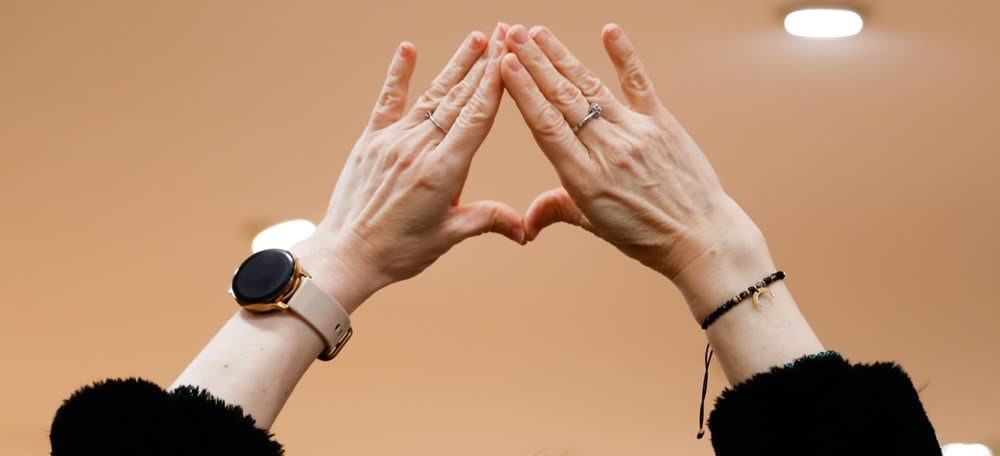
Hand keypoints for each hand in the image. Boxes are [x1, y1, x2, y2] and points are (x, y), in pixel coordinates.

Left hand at [294, 24, 521, 312]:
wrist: (346, 255)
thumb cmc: (399, 251)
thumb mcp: (449, 235)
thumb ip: (488, 220)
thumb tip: (526, 230)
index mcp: (442, 172)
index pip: (477, 118)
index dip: (495, 83)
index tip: (511, 55)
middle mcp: (418, 149)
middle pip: (459, 100)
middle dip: (485, 65)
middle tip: (505, 34)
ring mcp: (393, 141)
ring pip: (431, 96)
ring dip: (456, 66)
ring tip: (477, 38)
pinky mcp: (371, 141)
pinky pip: (388, 102)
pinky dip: (398, 75)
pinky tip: (408, 49)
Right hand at [501, 24, 769, 292]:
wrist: (701, 238)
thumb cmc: (647, 236)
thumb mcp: (594, 225)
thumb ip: (556, 210)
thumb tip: (526, 222)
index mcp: (584, 178)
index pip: (546, 125)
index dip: (524, 91)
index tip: (506, 64)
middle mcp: (608, 150)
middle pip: (562, 98)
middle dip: (534, 63)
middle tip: (511, 34)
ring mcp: (636, 133)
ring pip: (590, 87)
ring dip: (561, 56)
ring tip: (537, 33)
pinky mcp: (662, 123)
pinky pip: (639, 84)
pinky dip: (624, 56)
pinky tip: (609, 31)